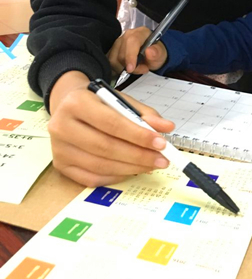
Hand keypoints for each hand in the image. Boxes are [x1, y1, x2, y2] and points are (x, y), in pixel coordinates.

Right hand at [48, 71, 174, 186]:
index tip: (160, 143)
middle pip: (105, 147)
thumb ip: (144, 114)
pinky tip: (132, 170)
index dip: (138, 135)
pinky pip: (92, 178)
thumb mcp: (120, 100)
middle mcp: (61, 125)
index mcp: (76, 102)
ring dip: (131, 168)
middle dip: (138, 155)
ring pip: (100, 165)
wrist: (68, 106)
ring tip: (151, 165)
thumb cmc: (98, 103)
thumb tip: (166, 128)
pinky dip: (116, 176)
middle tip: (161, 159)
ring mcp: (58, 148)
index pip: (111, 123)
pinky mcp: (60, 165)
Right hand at [108, 27, 167, 75]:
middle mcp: (128, 35)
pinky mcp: (113, 49)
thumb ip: (157, 53)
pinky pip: (110, 61)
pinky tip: (128, 67)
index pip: (132, 41)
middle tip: (143, 69)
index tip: (131, 69)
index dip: (130, 56)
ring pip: (114, 58)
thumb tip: (149, 51)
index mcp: (141, 32)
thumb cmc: (156, 53)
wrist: (152, 54)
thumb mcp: (161, 54)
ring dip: (124, 68)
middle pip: (121, 52)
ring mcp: (119, 41)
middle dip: (131, 66)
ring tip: (137, 68)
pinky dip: (118, 68)